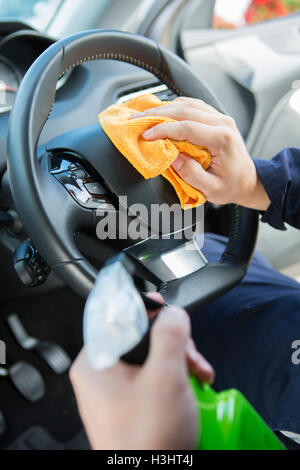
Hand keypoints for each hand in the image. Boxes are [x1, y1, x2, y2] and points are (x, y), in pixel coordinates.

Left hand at [70, 293, 213, 449]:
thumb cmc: (149, 442)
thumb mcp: (165, 377)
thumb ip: (170, 335)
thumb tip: (173, 313)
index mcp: (95, 363)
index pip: (116, 317)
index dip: (144, 309)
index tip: (165, 307)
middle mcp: (101, 375)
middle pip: (138, 337)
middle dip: (172, 342)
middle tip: (189, 353)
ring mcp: (116, 392)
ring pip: (150, 357)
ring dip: (179, 360)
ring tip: (198, 373)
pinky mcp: (132, 405)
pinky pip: (153, 377)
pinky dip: (174, 377)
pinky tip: (193, 384)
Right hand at [132, 97, 269, 210]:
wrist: (247, 180)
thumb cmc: (230, 186)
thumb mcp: (211, 189)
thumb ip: (191, 174)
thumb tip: (172, 157)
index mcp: (222, 139)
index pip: (187, 127)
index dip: (163, 129)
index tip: (146, 135)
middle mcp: (222, 123)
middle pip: (185, 110)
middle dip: (158, 114)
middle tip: (138, 119)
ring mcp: (220, 117)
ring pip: (188, 103)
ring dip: (164, 108)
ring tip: (145, 115)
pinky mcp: (215, 117)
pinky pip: (192, 105)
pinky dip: (174, 107)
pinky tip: (161, 113)